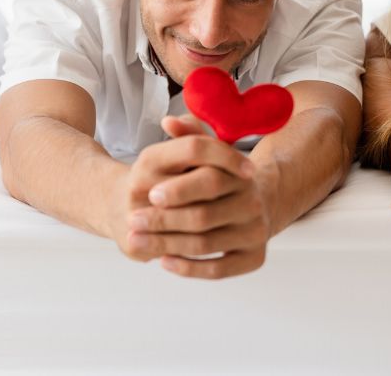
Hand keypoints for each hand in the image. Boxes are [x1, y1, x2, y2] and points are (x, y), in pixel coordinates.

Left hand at [123, 115, 268, 278]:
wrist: (247, 207)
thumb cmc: (214, 180)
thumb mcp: (203, 156)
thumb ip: (188, 137)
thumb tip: (168, 121)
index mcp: (241, 174)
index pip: (211, 179)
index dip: (181, 188)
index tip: (152, 194)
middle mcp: (254, 202)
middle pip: (204, 216)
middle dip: (164, 219)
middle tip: (134, 220)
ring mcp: (256, 232)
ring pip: (206, 244)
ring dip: (167, 244)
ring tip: (138, 240)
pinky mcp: (254, 258)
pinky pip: (218, 270)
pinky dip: (189, 268)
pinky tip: (164, 261)